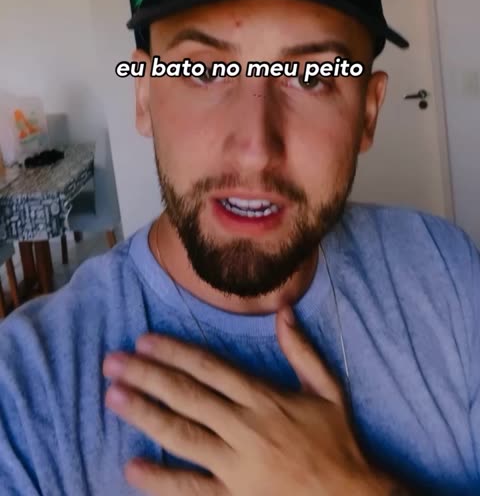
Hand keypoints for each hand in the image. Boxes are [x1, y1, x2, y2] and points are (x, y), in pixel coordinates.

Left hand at [103, 307, 401, 494]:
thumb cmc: (337, 443)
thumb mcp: (328, 390)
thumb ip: (302, 351)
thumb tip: (283, 311)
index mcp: (264, 398)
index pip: (210, 369)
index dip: (175, 353)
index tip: (145, 340)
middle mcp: (245, 427)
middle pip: (188, 396)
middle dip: (147, 376)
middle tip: (113, 362)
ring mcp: (237, 466)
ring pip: (183, 435)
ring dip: (146, 414)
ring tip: (114, 398)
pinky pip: (193, 489)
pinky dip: (162, 479)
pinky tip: (133, 466)